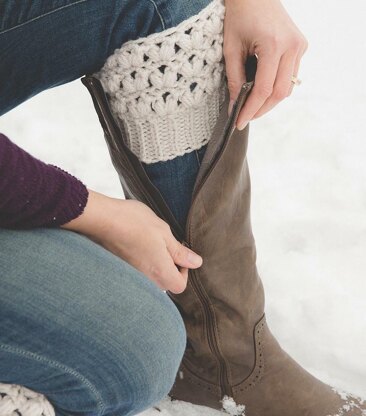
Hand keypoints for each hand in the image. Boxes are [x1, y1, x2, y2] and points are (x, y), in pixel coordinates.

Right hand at [61, 190, 202, 293]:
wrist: (103, 219)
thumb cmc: (134, 222)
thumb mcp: (164, 232)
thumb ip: (180, 252)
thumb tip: (196, 263)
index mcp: (160, 272)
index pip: (180, 286)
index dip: (184, 271)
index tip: (178, 254)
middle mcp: (145, 280)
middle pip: (165, 283)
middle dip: (169, 267)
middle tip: (164, 245)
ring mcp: (131, 276)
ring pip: (150, 278)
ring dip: (154, 264)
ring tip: (149, 243)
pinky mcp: (120, 270)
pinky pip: (137, 273)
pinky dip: (140, 262)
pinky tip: (137, 244)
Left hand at [224, 0, 307, 128]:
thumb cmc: (240, 14)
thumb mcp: (231, 48)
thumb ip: (235, 79)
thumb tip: (235, 105)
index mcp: (273, 44)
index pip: (264, 89)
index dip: (251, 109)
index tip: (240, 122)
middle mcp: (292, 46)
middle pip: (280, 92)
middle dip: (262, 109)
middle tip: (246, 118)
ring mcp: (299, 46)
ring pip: (288, 87)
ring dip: (270, 101)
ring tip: (253, 107)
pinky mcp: (301, 46)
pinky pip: (291, 75)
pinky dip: (277, 87)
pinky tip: (263, 91)